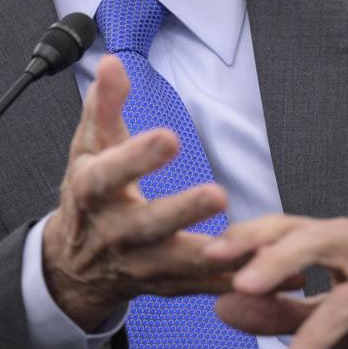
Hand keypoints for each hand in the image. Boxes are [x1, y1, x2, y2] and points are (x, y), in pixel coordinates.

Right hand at [41, 55, 234, 329]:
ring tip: (255, 245)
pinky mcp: (166, 286)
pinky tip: (275, 276)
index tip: (170, 137)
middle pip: (148, 225)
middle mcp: (115, 232)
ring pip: (180, 264)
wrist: (72, 265)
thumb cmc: (88, 195)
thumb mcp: (88, 147)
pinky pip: (204, 286)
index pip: (110, 174)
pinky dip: (237, 282)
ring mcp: (140, 264)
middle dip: (181, 211)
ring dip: (218, 256)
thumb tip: (113, 61)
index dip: (137, 157)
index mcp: (92, 191)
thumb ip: (104, 105)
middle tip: (217, 194)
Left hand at [208, 215, 347, 348]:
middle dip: (278, 259)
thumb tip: (221, 305)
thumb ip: (277, 307)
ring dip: (313, 337)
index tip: (210, 255)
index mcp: (340, 240)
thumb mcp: (328, 311)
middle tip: (242, 283)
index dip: (250, 236)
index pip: (289, 225)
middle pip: (318, 239)